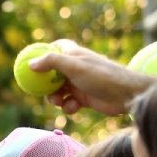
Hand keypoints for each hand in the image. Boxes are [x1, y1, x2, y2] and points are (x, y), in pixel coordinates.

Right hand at [28, 39, 156, 115]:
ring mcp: (79, 83)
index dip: (43, 54)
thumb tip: (31, 64)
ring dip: (55, 98)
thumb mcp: (75, 66)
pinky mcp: (83, 98)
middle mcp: (75, 68)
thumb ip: (52, 62)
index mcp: (73, 54)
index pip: (55, 48)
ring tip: (59, 102)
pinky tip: (75, 107)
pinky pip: (68, 103)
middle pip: (51, 74)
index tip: (31, 64)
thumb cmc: (102, 76)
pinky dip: (68, 107)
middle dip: (45, 85)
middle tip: (42, 91)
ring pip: (57, 91)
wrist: (125, 95)